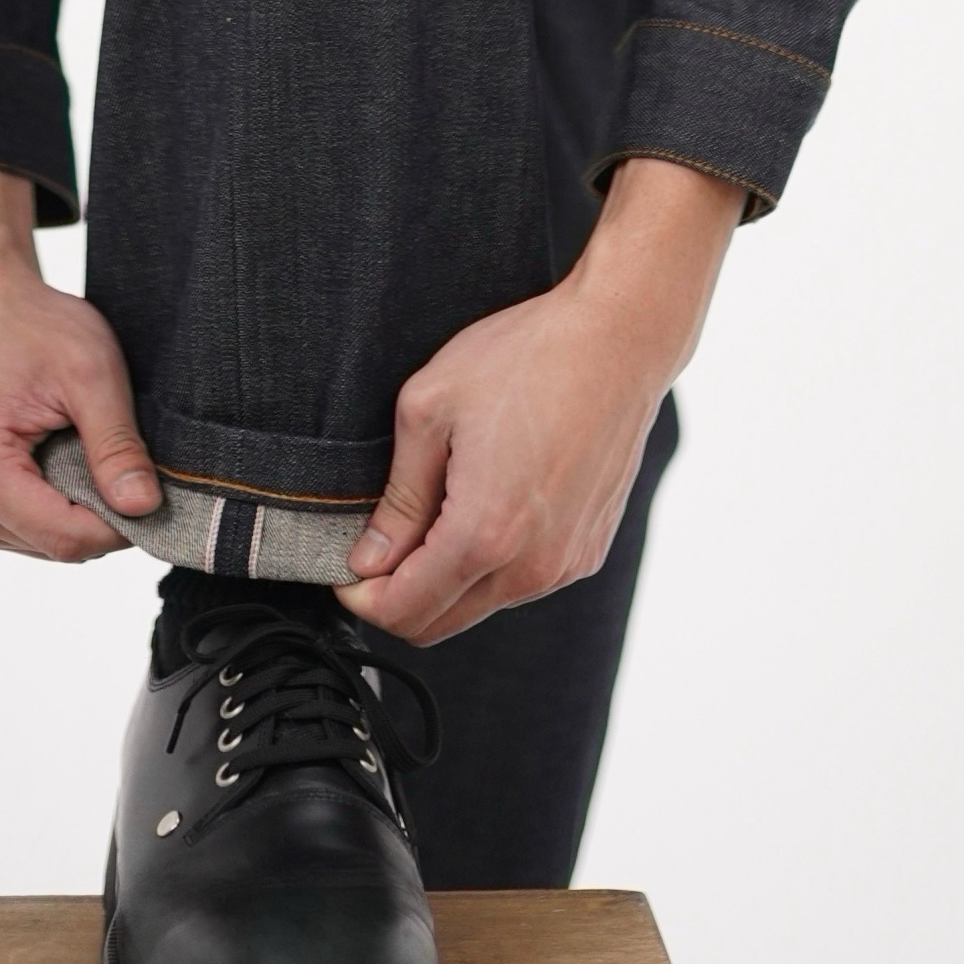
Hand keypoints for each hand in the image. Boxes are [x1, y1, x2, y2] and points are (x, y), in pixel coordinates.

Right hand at [0, 168, 161, 560]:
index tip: (151, 486)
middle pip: (58, 545)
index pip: (66, 538)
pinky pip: (33, 531)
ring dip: (82, 508)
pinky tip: (64, 457)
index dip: (121, 524)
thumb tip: (143, 508)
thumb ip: (115, 445)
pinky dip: (62, 504)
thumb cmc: (36, 330)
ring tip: (82, 445)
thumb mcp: (91, 375)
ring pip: (49, 544)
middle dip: (103, 513)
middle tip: (118, 454)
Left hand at [337, 158, 743, 642]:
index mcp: (485, 534)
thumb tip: (369, 558)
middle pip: (437, 625)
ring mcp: (566, 563)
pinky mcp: (587, 550)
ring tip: (430, 512)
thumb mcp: (429, 411)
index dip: (360, 596)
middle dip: (394, 596)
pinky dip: (486, 565)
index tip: (345, 564)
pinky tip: (480, 505)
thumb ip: (399, 498)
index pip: (403, 611)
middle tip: (374, 544)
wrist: (618, 339)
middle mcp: (532, 565)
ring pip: (479, 605)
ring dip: (441, 580)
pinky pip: (520, 582)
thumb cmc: (526, 359)